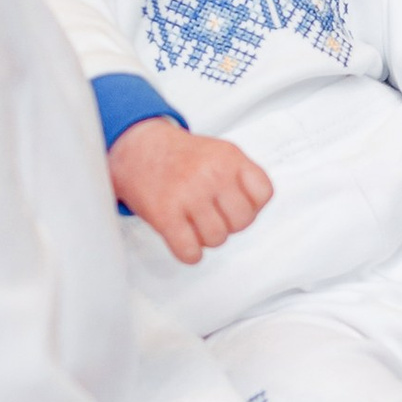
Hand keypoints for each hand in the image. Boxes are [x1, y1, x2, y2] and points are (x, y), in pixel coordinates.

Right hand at [107, 118, 272, 262]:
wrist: (137, 148)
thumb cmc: (182, 157)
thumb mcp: (220, 152)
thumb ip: (242, 178)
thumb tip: (254, 211)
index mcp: (229, 157)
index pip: (264, 193)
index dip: (253, 204)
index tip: (236, 202)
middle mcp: (211, 174)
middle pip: (242, 222)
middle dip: (229, 223)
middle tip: (212, 214)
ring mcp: (187, 194)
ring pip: (217, 240)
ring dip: (206, 237)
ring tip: (193, 221)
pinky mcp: (165, 214)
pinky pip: (190, 252)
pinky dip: (189, 253)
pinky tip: (183, 238)